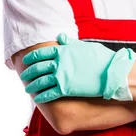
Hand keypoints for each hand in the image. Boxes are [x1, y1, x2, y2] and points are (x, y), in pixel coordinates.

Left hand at [20, 34, 135, 102]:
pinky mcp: (65, 89)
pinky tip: (38, 99)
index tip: (26, 60)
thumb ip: (70, 43)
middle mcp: (59, 62)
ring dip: (32, 86)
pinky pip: (48, 94)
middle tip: (24, 75)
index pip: (41, 53)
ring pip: (40, 82)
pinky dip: (41, 97)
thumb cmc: (101, 58)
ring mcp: (61, 76)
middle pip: (38, 67)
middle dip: (29, 72)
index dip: (32, 57)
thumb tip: (60, 37)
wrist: (112, 72)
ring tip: (28, 89)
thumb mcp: (85, 46)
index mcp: (63, 50)